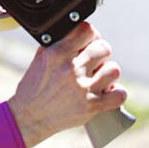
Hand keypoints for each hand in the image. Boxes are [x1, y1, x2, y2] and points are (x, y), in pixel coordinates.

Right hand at [7, 23, 126, 147]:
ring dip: (108, 72)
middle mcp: (72, 69)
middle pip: (104, 48)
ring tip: (100, 77)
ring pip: (114, 70)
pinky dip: (117, 93)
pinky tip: (109, 92)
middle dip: (100, 53)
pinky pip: (119, 95)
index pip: (87, 30)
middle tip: (94, 61)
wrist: (29, 117)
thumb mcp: (40, 58)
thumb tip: (76, 31)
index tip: (88, 41)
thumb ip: (58, 42)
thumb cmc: (33, 87)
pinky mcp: (91, 107)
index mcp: (58, 53)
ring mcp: (83, 89)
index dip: (91, 35)